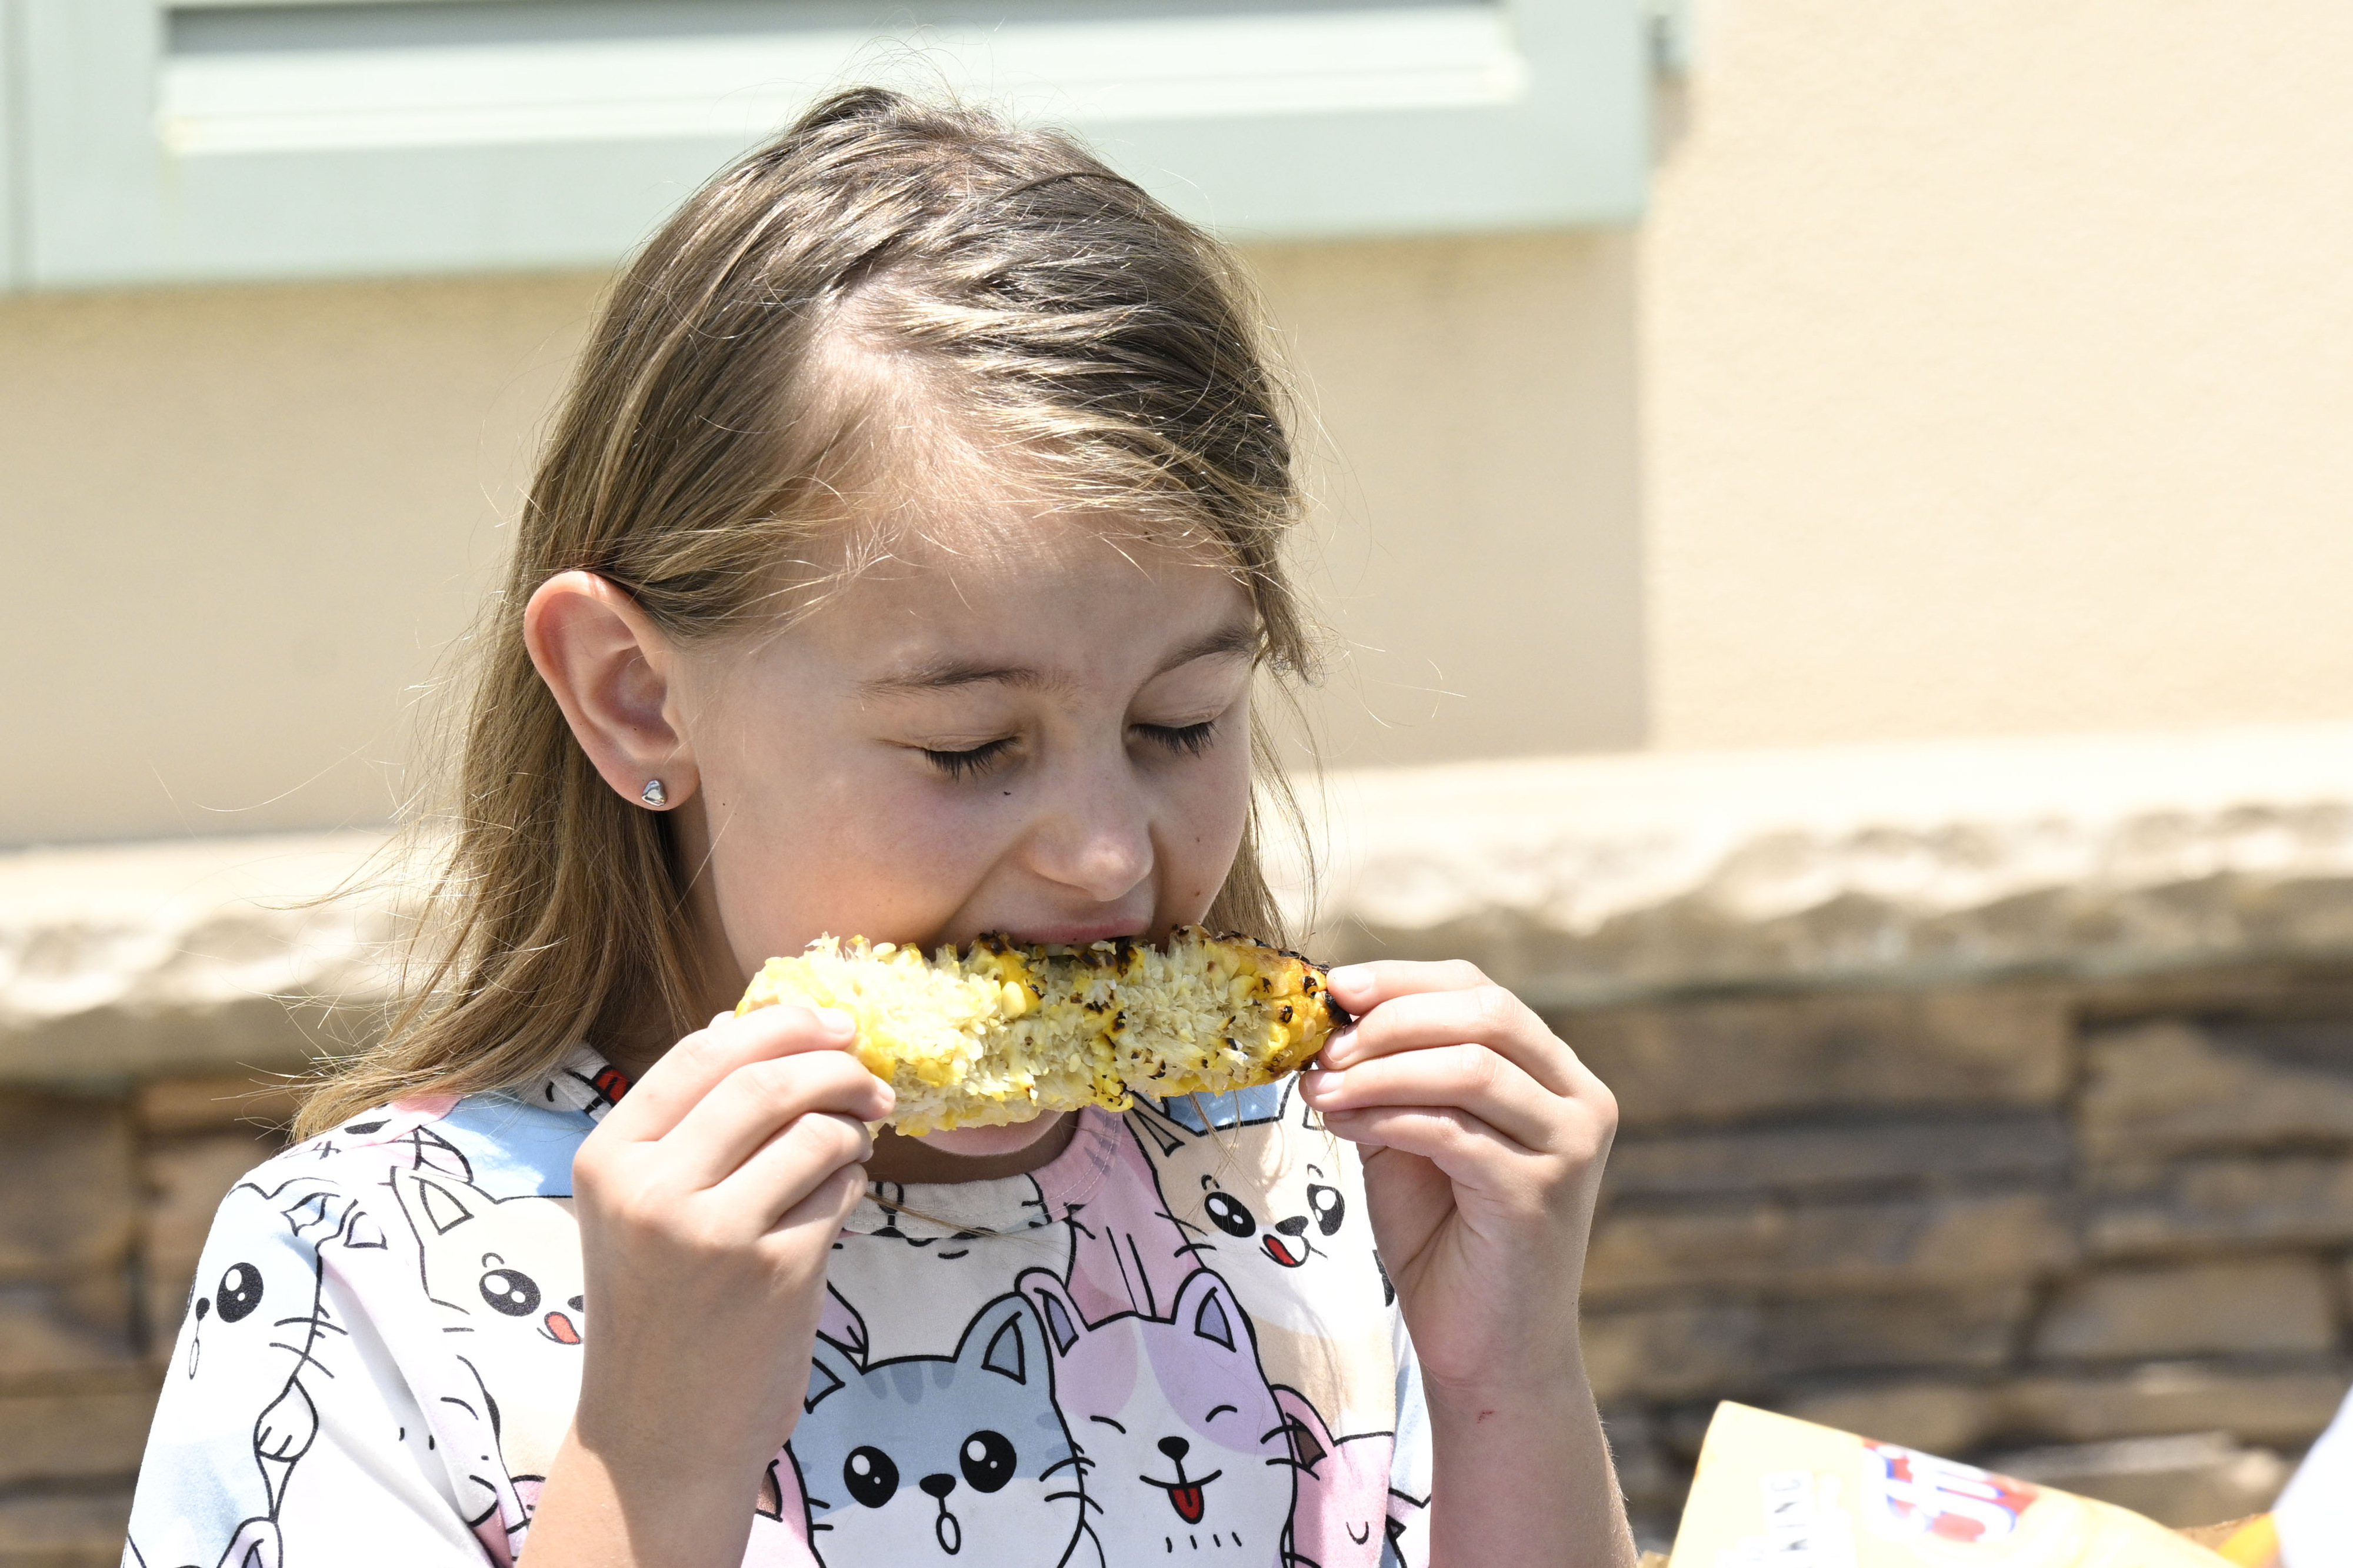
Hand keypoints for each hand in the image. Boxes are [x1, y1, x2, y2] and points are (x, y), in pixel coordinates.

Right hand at [526, 1006, 892, 1566]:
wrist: (660, 1433)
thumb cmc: (660, 1309)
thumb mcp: (640, 1207)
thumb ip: (685, 1124)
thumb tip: (747, 1021)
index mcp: (608, 1158)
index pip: (702, 1052)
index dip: (779, 1024)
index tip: (831, 1022)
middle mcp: (650, 1189)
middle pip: (765, 1081)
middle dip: (833, 1065)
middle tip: (869, 1075)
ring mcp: (712, 1233)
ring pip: (813, 1133)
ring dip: (852, 1126)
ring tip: (857, 1141)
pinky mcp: (773, 1272)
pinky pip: (838, 1193)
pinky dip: (852, 1185)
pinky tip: (839, 1200)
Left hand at [1298, 961, 1632, 1565]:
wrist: (1483, 1351)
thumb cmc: (1445, 1242)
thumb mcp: (1410, 1138)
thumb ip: (1390, 1079)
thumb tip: (1330, 1019)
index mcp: (1554, 1075)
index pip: (1481, 992)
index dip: (1404, 979)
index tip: (1335, 986)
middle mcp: (1579, 1101)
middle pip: (1485, 1013)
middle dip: (1391, 1017)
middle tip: (1322, 1042)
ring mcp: (1568, 1147)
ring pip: (1469, 1066)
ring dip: (1379, 1068)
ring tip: (1318, 1087)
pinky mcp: (1539, 1195)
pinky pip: (1452, 1130)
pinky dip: (1387, 1114)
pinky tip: (1340, 1122)